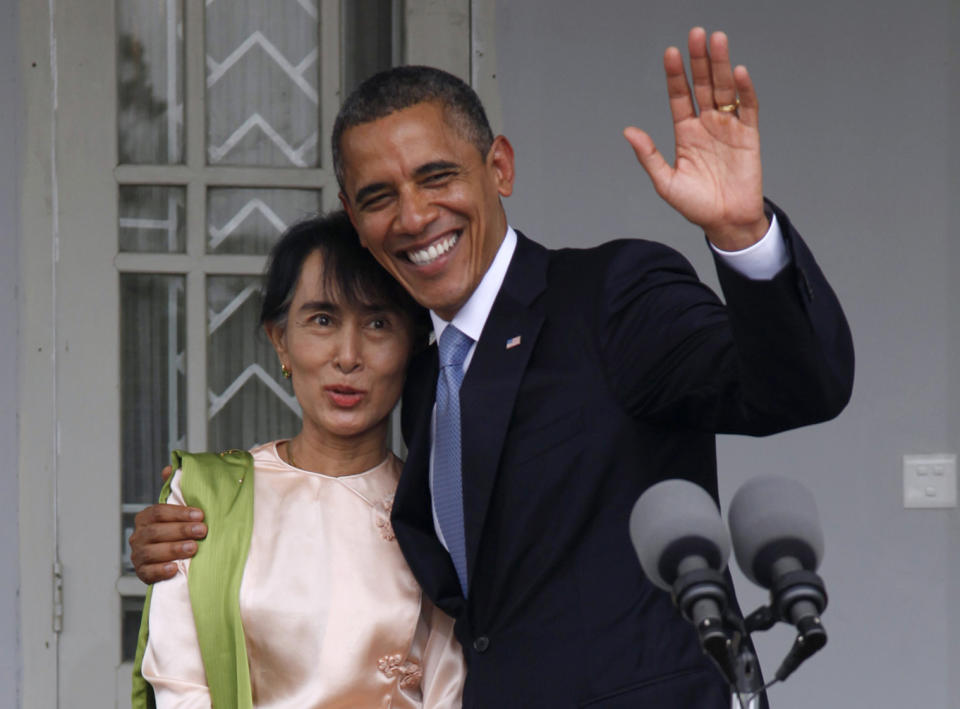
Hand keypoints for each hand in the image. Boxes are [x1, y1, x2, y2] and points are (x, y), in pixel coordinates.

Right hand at [129, 500, 206, 583]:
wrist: (165, 561)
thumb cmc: (174, 537)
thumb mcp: (176, 523)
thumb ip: (185, 518)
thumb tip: (202, 514)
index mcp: (145, 519)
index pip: (158, 512)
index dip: (180, 513)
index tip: (199, 515)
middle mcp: (138, 536)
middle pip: (155, 531)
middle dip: (181, 530)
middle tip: (201, 531)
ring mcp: (138, 555)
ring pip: (151, 552)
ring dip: (174, 549)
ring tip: (193, 548)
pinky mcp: (141, 572)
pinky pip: (148, 572)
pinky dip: (161, 570)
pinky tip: (174, 567)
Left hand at [624, 27, 767, 250]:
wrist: (726, 222)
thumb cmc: (695, 205)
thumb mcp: (665, 182)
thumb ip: (648, 156)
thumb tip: (628, 131)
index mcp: (685, 133)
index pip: (679, 96)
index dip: (675, 75)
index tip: (670, 53)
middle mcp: (707, 125)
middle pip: (702, 85)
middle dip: (698, 60)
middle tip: (695, 34)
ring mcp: (728, 128)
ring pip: (724, 89)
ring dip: (721, 65)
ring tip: (716, 40)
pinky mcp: (749, 136)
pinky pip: (747, 108)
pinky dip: (744, 90)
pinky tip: (738, 72)